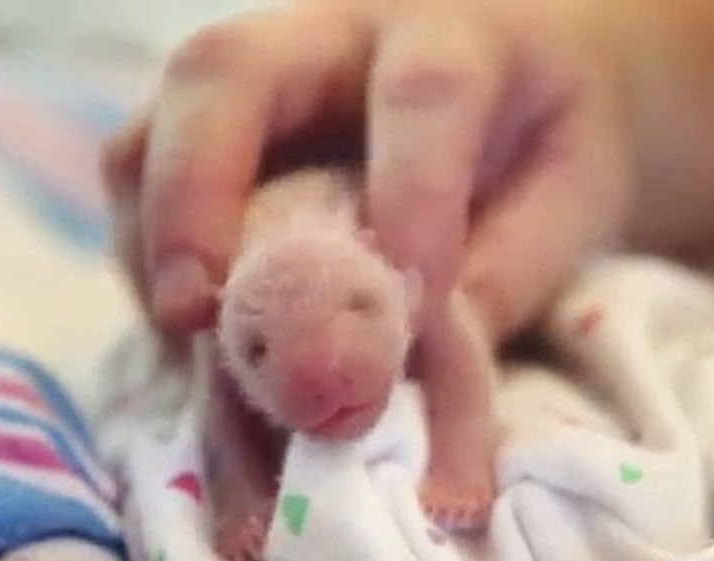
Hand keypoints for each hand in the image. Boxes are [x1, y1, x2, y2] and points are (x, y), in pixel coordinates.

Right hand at [102, 0, 632, 342]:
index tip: (414, 302)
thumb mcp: (572, 196)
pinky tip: (191, 334)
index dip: (413, 192)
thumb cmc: (552, 132)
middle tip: (195, 313)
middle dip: (194, 193)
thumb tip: (410, 373)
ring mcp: (258, 78)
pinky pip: (141, 178)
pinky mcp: (214, 130)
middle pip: (226, 71)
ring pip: (153, 124)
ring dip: (149, 241)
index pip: (424, 93)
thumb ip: (507, 272)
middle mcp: (337, 35)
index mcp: (457, 34)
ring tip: (186, 342)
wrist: (527, 64)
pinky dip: (147, 262)